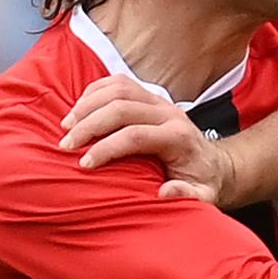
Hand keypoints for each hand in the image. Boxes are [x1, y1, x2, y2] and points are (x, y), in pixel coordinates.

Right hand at [58, 75, 232, 203]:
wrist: (212, 162)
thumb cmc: (201, 181)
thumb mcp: (203, 195)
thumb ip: (189, 195)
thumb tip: (164, 191)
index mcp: (179, 137)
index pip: (136, 135)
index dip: (107, 148)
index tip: (84, 165)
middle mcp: (170, 113)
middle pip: (123, 107)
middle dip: (89, 125)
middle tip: (65, 146)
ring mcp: (160, 101)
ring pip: (119, 89)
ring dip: (88, 105)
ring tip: (66, 127)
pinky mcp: (150, 97)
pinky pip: (120, 83)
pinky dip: (95, 91)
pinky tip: (78, 110)